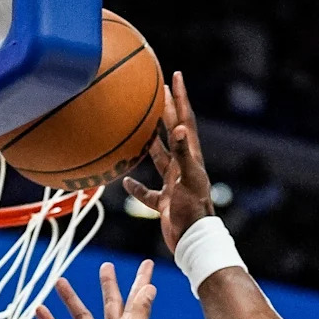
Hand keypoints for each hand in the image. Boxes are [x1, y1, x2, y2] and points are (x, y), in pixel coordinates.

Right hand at [36, 259, 156, 318]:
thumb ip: (140, 312)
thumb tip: (150, 288)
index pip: (136, 298)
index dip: (142, 281)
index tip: (147, 264)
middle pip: (110, 302)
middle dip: (108, 284)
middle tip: (106, 266)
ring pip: (80, 314)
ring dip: (70, 298)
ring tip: (58, 280)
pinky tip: (39, 309)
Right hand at [123, 71, 214, 255]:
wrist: (192, 242)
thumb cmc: (193, 211)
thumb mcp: (187, 180)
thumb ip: (183, 154)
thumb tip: (178, 127)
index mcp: (191, 159)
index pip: (185, 121)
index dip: (181, 98)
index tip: (176, 75)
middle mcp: (183, 169)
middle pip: (173, 133)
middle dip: (167, 111)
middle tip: (159, 89)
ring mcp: (174, 185)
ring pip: (160, 159)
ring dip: (151, 143)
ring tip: (141, 125)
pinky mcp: (166, 203)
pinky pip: (148, 192)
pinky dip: (137, 187)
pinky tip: (126, 182)